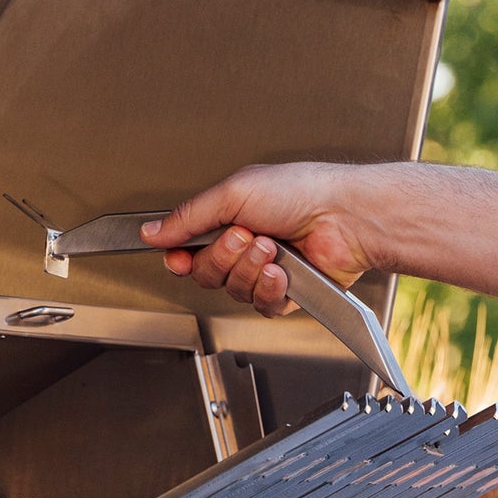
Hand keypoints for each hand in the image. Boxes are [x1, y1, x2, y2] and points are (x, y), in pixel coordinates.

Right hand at [140, 162, 374, 316]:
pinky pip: (261, 305)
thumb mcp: (233, 193)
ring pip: (233, 290)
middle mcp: (247, 246)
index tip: (178, 257)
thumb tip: (153, 230)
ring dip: (249, 269)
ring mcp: (266, 271)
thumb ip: (188, 216)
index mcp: (231, 218)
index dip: (180, 258)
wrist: (344, 216)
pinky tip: (282, 271)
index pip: (190, 249)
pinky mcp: (287, 293)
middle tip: (244, 235)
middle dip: (223, 257)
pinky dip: (269, 288)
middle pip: (207, 274)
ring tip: (272, 247)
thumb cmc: (302, 191)